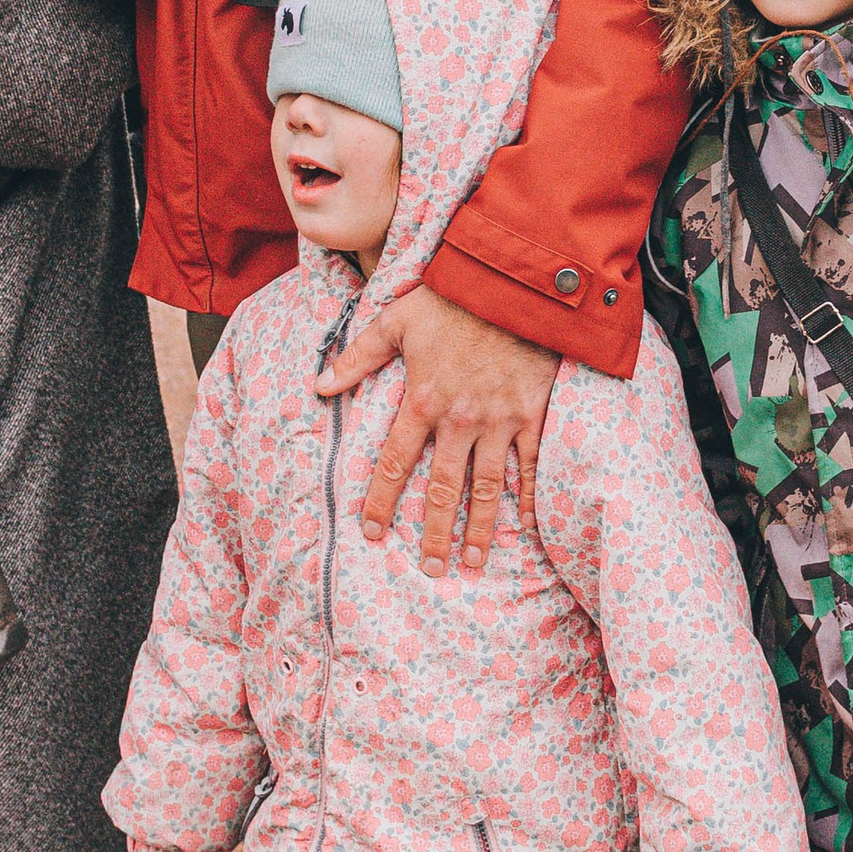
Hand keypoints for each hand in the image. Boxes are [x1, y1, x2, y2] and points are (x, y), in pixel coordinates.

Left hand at [318, 284, 559, 575]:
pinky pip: (531, 464)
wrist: (515, 282)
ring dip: (480, 528)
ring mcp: (500, 420)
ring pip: (487, 487)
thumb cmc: (453, 297)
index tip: (372, 534)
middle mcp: (460, 420)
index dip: (381, 502)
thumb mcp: (396, 320)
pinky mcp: (533, 414)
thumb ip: (358, 356)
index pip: (394, 464)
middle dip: (434, 533)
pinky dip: (529, 498)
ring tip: (471, 562)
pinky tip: (525, 527)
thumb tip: (319, 385)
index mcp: (423, 401)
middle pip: (443, 489)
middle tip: (430, 569)